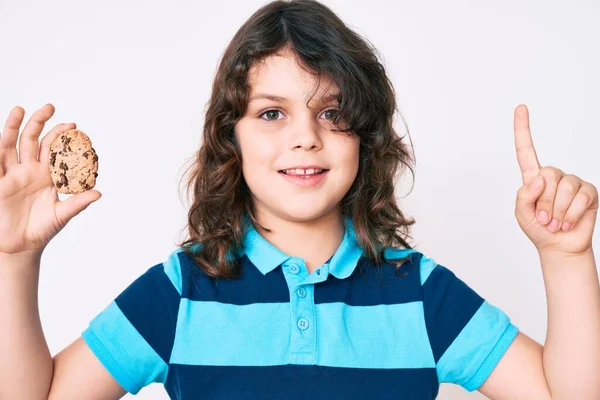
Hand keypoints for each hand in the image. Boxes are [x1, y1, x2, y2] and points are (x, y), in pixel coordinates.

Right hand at [0, 104, 101, 255]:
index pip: (53, 149)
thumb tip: (98, 193)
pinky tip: (2, 135)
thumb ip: (77, 203)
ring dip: (13, 127)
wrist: (20, 246)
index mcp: (46, 175)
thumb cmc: (42, 230)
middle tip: (50, 107)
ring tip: (19, 109)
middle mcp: (28, 170)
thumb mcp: (62, 215)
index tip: (74, 126)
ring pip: (10, 144)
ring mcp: (11, 174)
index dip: (61, 136)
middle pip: (31, 139)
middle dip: (39, 122)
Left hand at [513, 104, 597, 255]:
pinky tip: (568, 222)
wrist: (560, 246)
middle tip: (544, 219)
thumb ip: (523, 196)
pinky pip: (580, 198)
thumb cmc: (539, 229)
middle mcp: (553, 176)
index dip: (523, 129)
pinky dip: (571, 214)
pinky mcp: (588, 192)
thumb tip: (538, 179)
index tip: (520, 107)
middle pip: (547, 175)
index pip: (526, 150)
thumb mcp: (522, 214)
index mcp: (533, 178)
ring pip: (563, 188)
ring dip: (557, 211)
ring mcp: (572, 183)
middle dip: (544, 202)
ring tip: (556, 222)